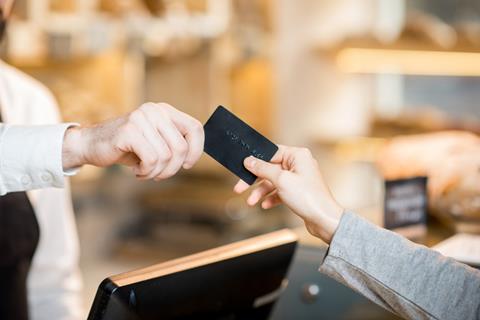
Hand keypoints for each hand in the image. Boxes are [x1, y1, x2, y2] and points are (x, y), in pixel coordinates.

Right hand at [62, 102, 203, 180]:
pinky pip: (152, 160)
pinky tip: (137, 171)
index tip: (187, 164)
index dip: (196, 150)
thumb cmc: (127, 147)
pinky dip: (146, 172)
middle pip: (181, 147)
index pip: (195, 128)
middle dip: (172, 169)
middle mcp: (155, 111)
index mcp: (165, 111)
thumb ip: (174, 144)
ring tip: (145, 172)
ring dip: (157, 172)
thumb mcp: (155, 142)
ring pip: (166, 157)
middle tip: (159, 174)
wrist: (91, 144)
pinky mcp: (129, 131)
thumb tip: (191, 158)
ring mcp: (141, 119)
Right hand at [234, 146, 343, 242]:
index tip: (243, 167)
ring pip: (273, 181)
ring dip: (261, 192)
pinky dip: (272, 197)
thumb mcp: (281, 180)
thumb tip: (249, 160)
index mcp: (298, 155)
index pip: (271, 152)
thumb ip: (263, 169)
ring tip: (251, 202)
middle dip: (255, 180)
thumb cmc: (309, 198)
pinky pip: (280, 191)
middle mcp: (299, 164)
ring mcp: (299, 178)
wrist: (324, 220)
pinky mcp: (298, 191)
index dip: (256, 161)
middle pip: (270, 168)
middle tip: (240, 188)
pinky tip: (265, 205)